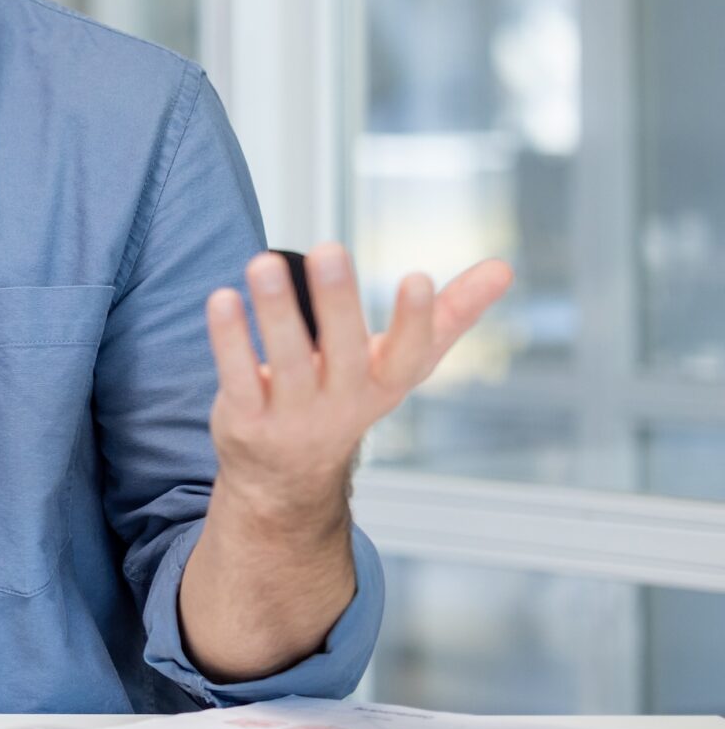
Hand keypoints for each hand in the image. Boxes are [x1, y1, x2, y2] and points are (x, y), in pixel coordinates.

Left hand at [203, 244, 513, 516]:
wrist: (287, 480)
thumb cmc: (349, 396)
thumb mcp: (400, 365)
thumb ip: (450, 316)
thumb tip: (505, 268)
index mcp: (384, 383)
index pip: (408, 355)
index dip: (416, 321)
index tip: (419, 277)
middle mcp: (342, 401)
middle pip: (344, 351)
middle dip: (338, 302)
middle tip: (330, 249)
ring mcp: (293, 415)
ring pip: (288, 362)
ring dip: (276, 311)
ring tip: (262, 262)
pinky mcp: (247, 420)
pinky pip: (239, 377)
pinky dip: (229, 340)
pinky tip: (222, 298)